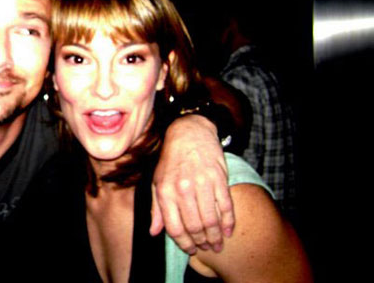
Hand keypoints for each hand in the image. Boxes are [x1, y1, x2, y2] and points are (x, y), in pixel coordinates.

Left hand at [150, 115, 233, 253]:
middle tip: (206, 248)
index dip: (183, 243)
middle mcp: (182, 189)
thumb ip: (156, 208)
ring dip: (216, 237)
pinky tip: (228, 231)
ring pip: (211, 220)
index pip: (174, 228)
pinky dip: (228, 222)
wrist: (189, 133)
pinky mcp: (219, 178)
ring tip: (217, 244)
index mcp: (165, 191)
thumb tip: (154, 232)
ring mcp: (202, 183)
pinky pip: (225, 206)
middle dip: (201, 242)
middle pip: (194, 227)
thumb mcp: (157, 181)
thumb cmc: (171, 160)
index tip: (190, 249)